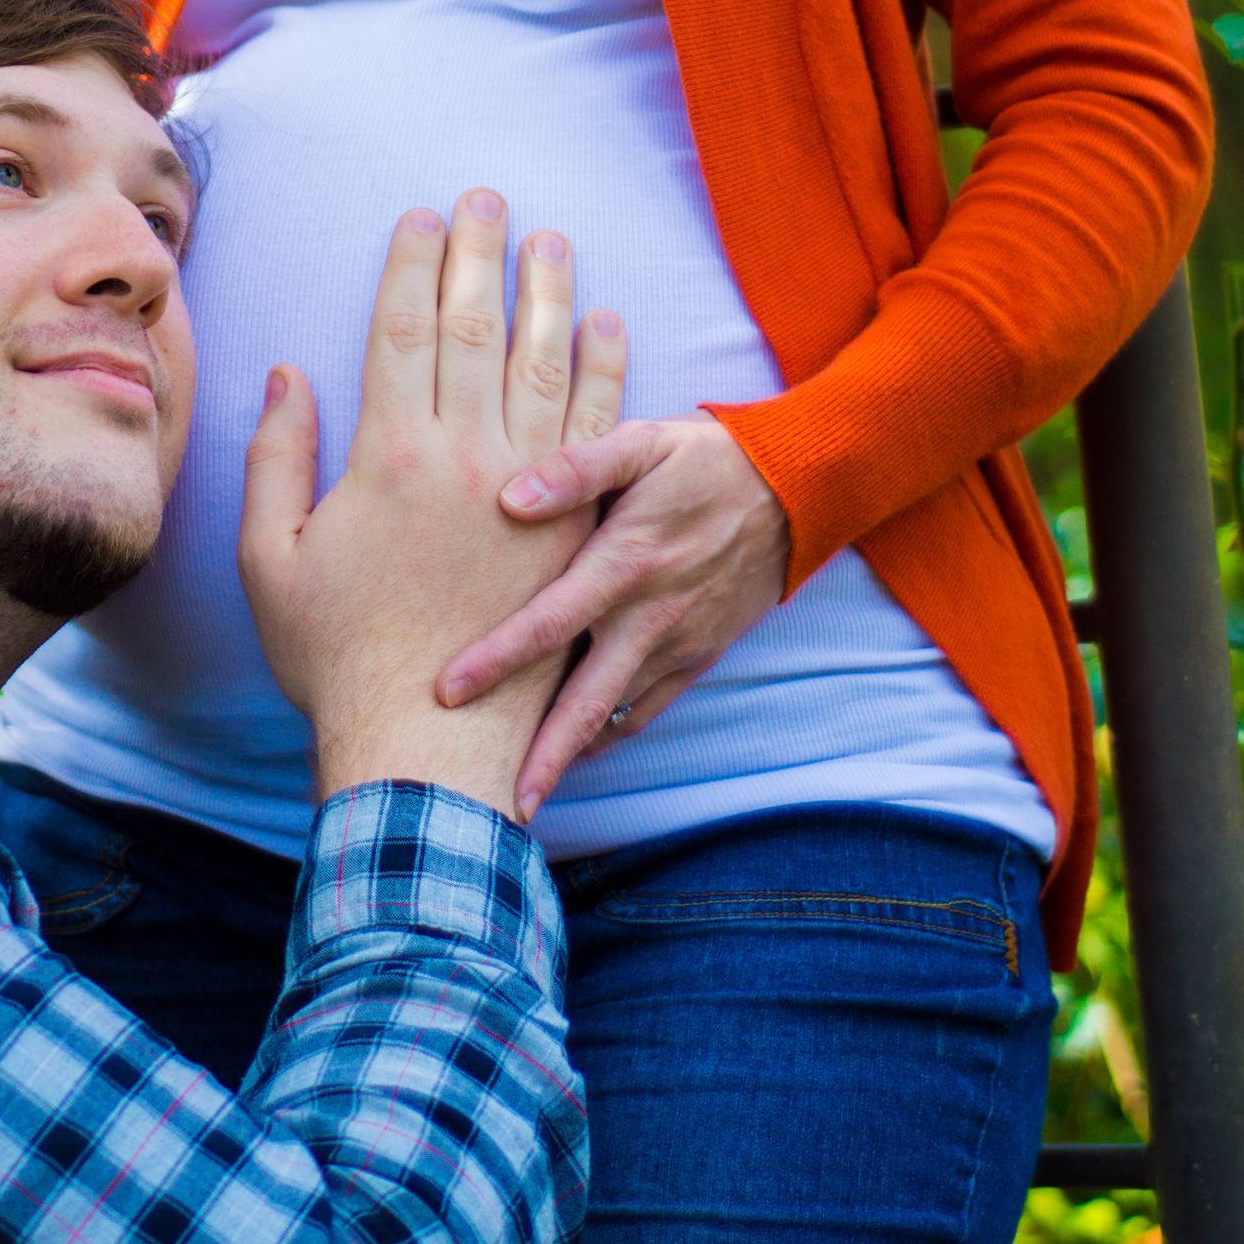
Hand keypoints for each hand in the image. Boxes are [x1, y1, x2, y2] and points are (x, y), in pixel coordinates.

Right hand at [238, 190, 627, 820]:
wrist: (428, 742)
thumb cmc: (336, 659)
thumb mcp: (270, 561)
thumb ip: (276, 460)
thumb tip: (285, 376)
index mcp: (386, 455)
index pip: (400, 330)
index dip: (408, 265)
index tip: (417, 215)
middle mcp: (462, 457)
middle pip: (474, 328)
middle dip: (478, 253)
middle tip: (486, 197)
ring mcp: (528, 489)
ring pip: (542, 363)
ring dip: (548, 292)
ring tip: (552, 237)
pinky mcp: (573, 527)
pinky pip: (595, 427)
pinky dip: (603, 367)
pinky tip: (607, 323)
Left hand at [437, 416, 790, 815]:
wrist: (795, 488)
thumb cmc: (704, 459)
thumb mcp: (641, 443)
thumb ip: (575, 469)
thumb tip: (510, 498)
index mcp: (625, 564)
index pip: (547, 623)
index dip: (496, 660)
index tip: (448, 692)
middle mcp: (649, 617)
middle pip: (583, 700)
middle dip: (539, 753)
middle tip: (494, 800)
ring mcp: (677, 643)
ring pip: (614, 714)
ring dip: (570, 754)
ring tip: (521, 791)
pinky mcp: (700, 655)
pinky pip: (649, 708)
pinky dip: (611, 735)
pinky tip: (577, 752)